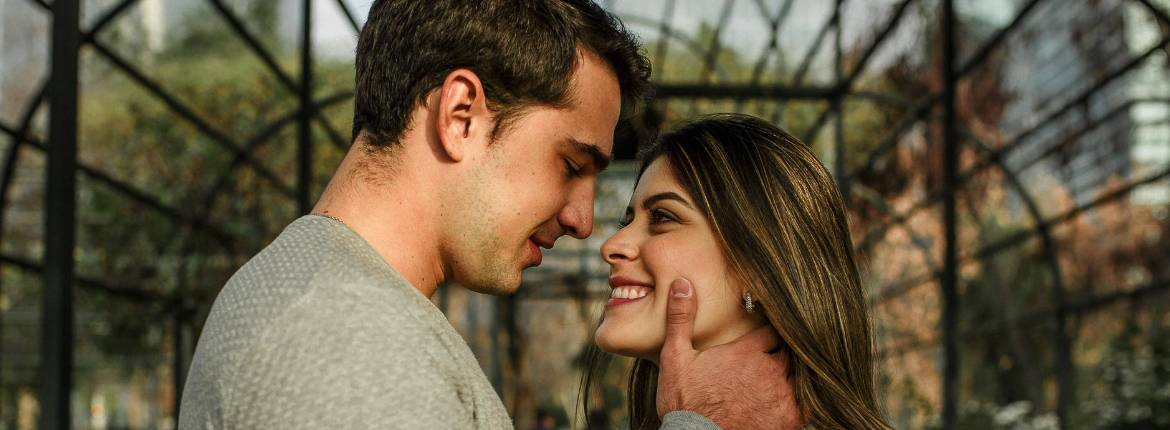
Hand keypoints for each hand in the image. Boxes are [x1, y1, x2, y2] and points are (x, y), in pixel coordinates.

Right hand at [656, 278, 803, 429]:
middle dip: (786, 350)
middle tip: (782, 351)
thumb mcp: (675, 357)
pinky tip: (803, 395)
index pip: (773, 329)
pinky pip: (810, 403)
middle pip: (791, 350)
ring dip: (797, 371)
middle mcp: (769, 369)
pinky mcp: (788, 419)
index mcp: (746, 351)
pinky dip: (809, 397)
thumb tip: (683, 283)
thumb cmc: (684, 403)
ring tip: (792, 371)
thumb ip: (681, 318)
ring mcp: (781, 395)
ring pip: (802, 373)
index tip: (771, 331)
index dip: (773, 328)